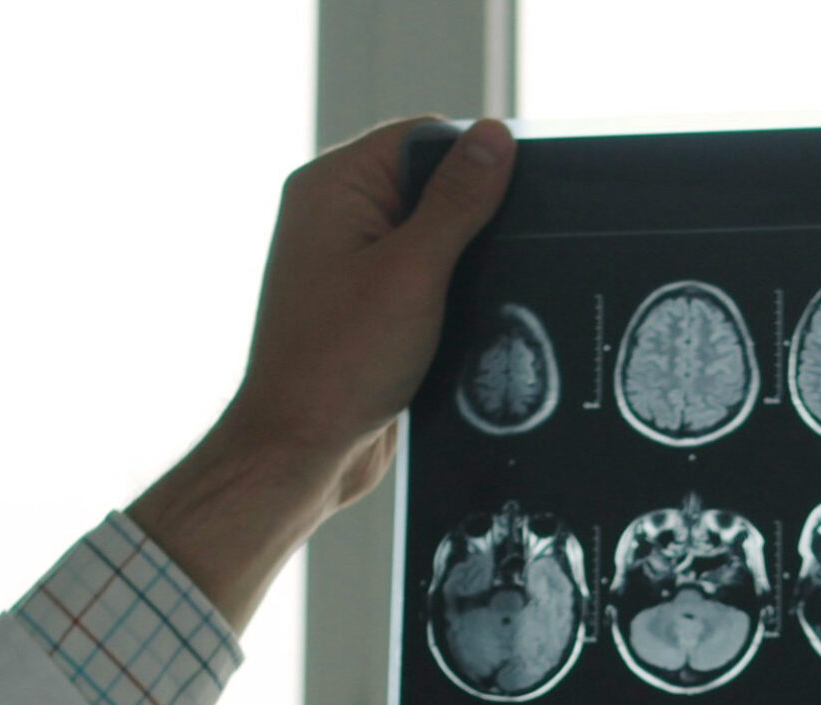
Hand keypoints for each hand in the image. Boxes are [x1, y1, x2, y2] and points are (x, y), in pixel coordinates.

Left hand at [129, 117, 515, 630]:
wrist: (300, 453)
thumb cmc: (339, 365)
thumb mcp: (413, 273)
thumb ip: (458, 202)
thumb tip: (494, 136)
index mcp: (332, 187)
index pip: (421, 138)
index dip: (474, 160)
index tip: (520, 193)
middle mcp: (336, 217)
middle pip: (431, 188)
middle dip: (476, 218)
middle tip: (513, 250)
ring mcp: (351, 265)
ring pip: (435, 241)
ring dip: (468, 265)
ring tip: (490, 293)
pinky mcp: (369, 309)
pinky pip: (427, 283)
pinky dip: (454, 298)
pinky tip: (475, 322)